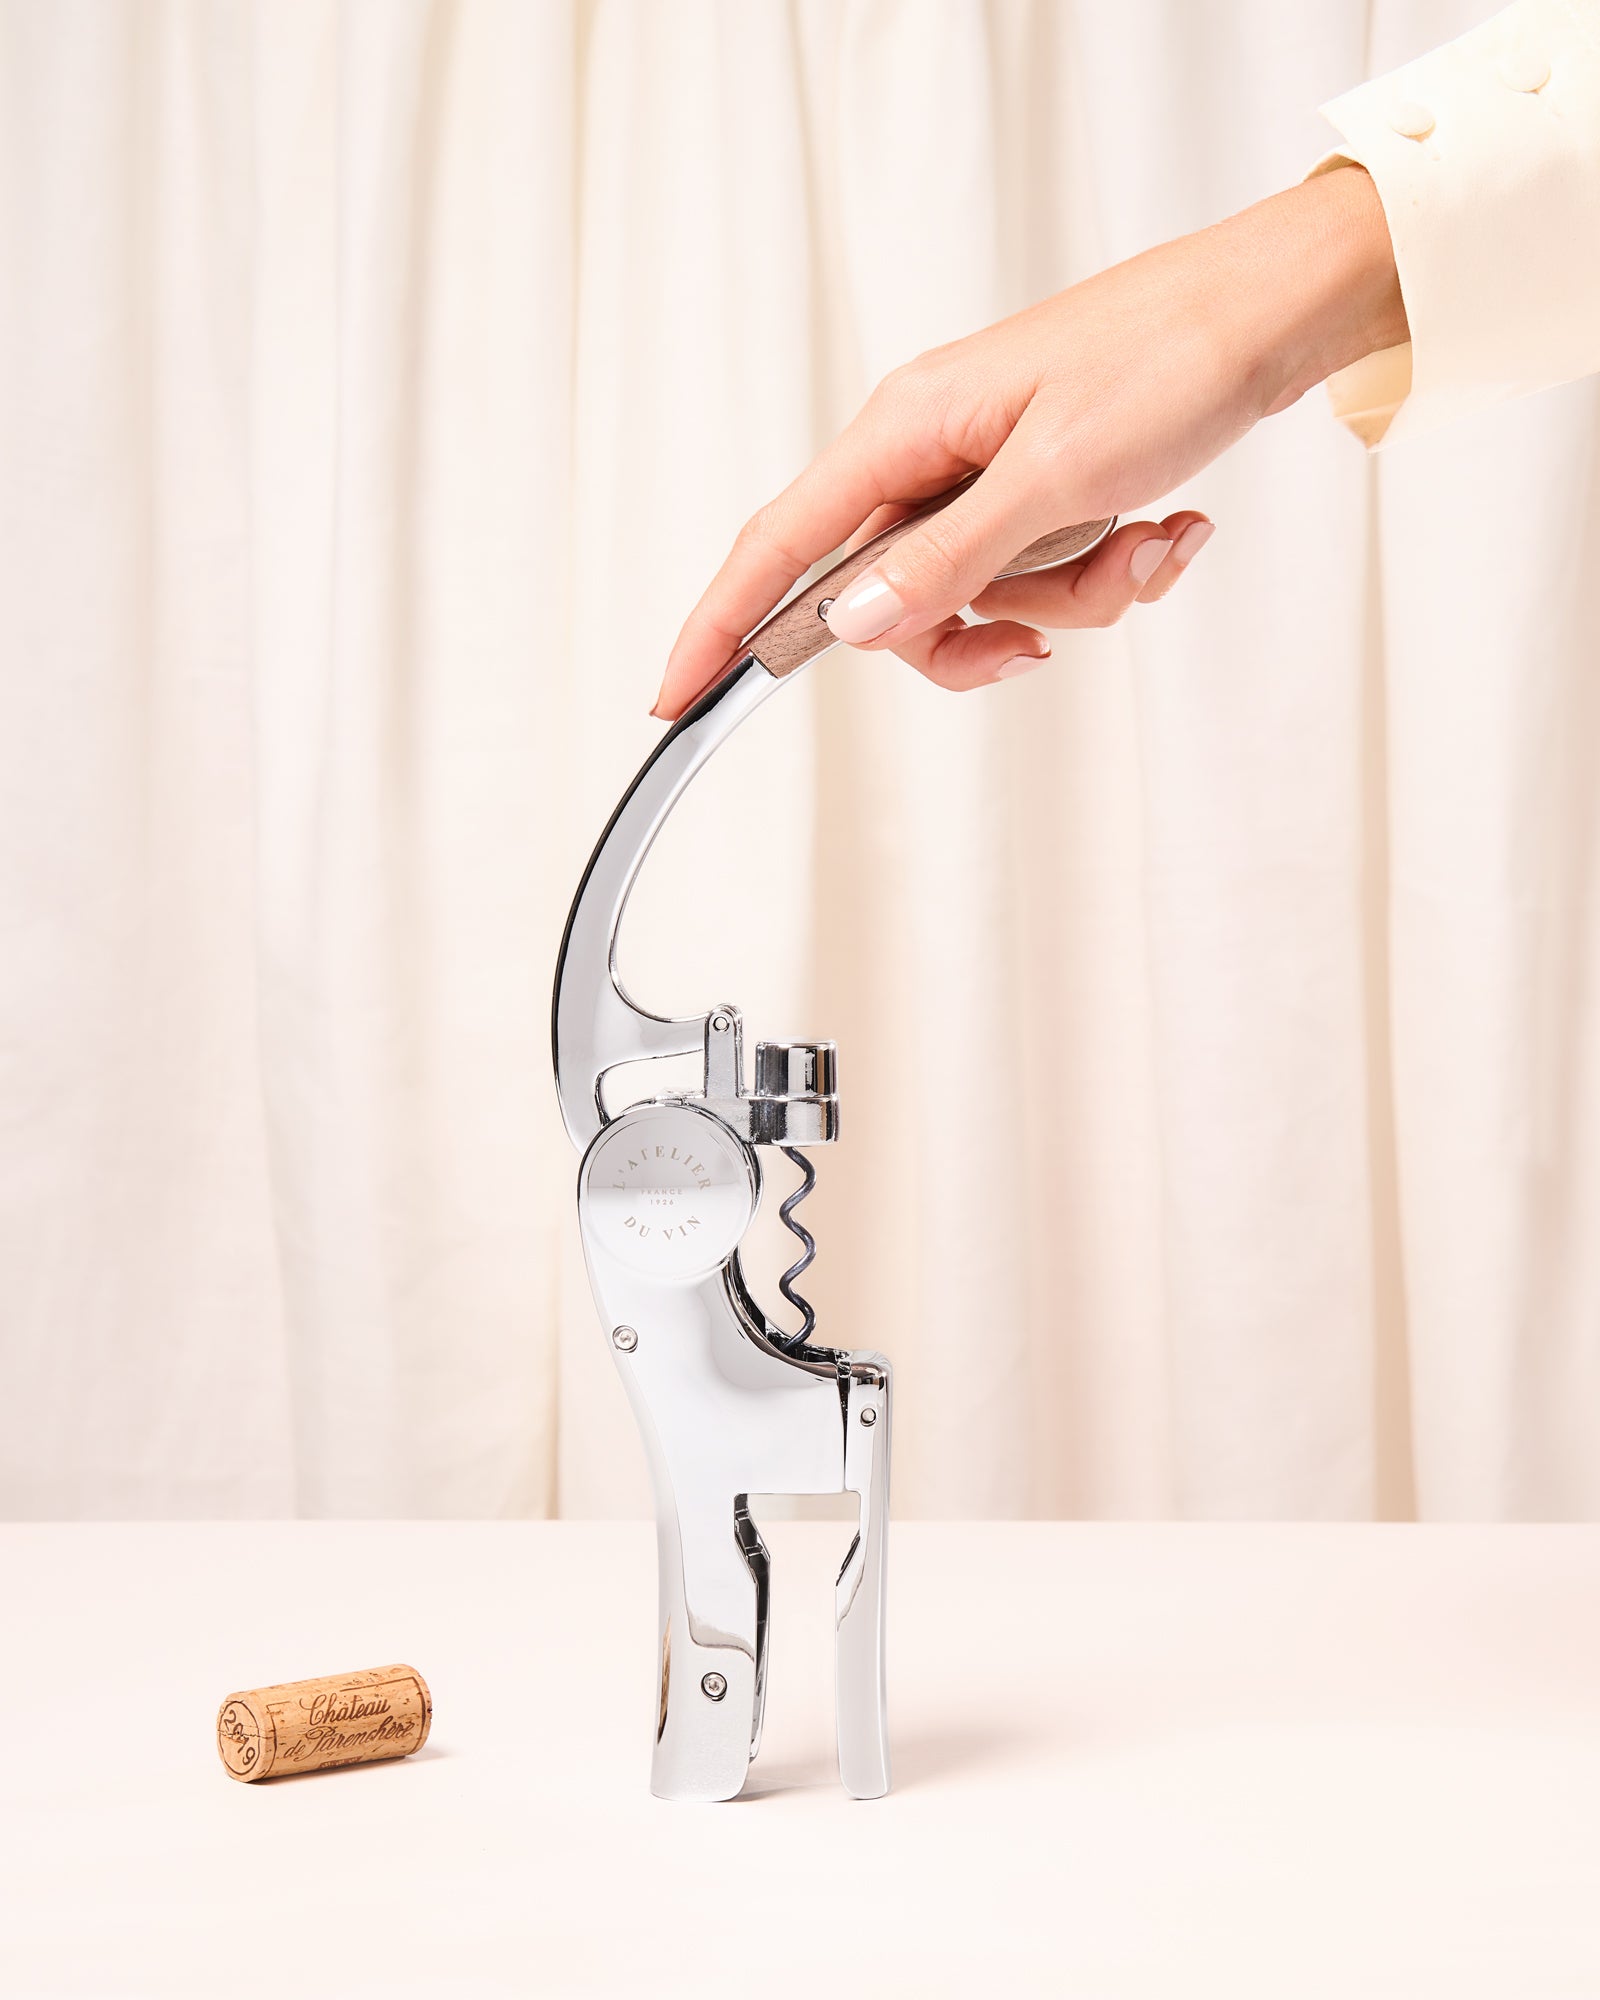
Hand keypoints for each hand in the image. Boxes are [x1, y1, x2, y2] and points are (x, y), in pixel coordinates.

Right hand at [653, 165, 1403, 717]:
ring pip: (984, 595)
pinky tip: (1167, 529)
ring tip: (1150, 544)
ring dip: (1076, 594)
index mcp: (906, 431)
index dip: (721, 624)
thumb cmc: (1170, 359)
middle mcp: (932, 453)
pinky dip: (1110, 571)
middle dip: (984, 629)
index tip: (676, 696)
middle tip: (1047, 633)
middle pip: (895, 600)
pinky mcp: (1041, 485)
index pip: (780, 545)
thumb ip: (947, 561)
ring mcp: (987, 472)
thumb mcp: (1056, 478)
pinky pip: (1043, 571)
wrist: (1276, 310)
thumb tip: (851, 625)